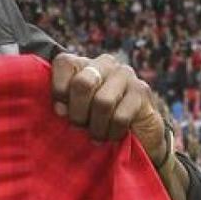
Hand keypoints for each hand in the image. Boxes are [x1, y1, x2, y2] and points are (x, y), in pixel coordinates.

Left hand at [50, 53, 166, 164]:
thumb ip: (62, 105)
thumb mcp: (73, 112)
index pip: (64, 63)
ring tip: (96, 136)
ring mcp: (125, 74)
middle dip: (78, 112)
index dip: (58, 91)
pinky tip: (113, 136)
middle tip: (79, 127)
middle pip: (82, 83)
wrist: (137, 136)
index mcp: (83, 64)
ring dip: (96, 127)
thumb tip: (61, 109)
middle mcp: (105, 63)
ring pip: (103, 102)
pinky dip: (113, 132)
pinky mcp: (142, 91)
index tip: (61, 112)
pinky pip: (120, 116)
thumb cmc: (96, 122)